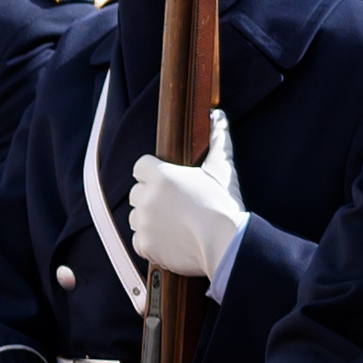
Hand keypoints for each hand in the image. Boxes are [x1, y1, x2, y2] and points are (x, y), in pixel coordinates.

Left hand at [124, 113, 246, 281]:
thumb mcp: (222, 170)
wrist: (226, 243)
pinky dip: (152, 243)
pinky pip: (139, 241)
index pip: (140, 166)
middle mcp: (146, 197)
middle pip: (136, 193)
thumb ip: (217, 142)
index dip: (152, 174)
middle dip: (150, 198)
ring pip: (136, 217)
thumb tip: (218, 116)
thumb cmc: (224, 205)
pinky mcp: (144, 245)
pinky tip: (171, 241)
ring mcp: (143, 222)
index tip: (167, 183)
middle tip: (174, 206)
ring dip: (149, 220)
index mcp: (161, 175)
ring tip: (175, 225)